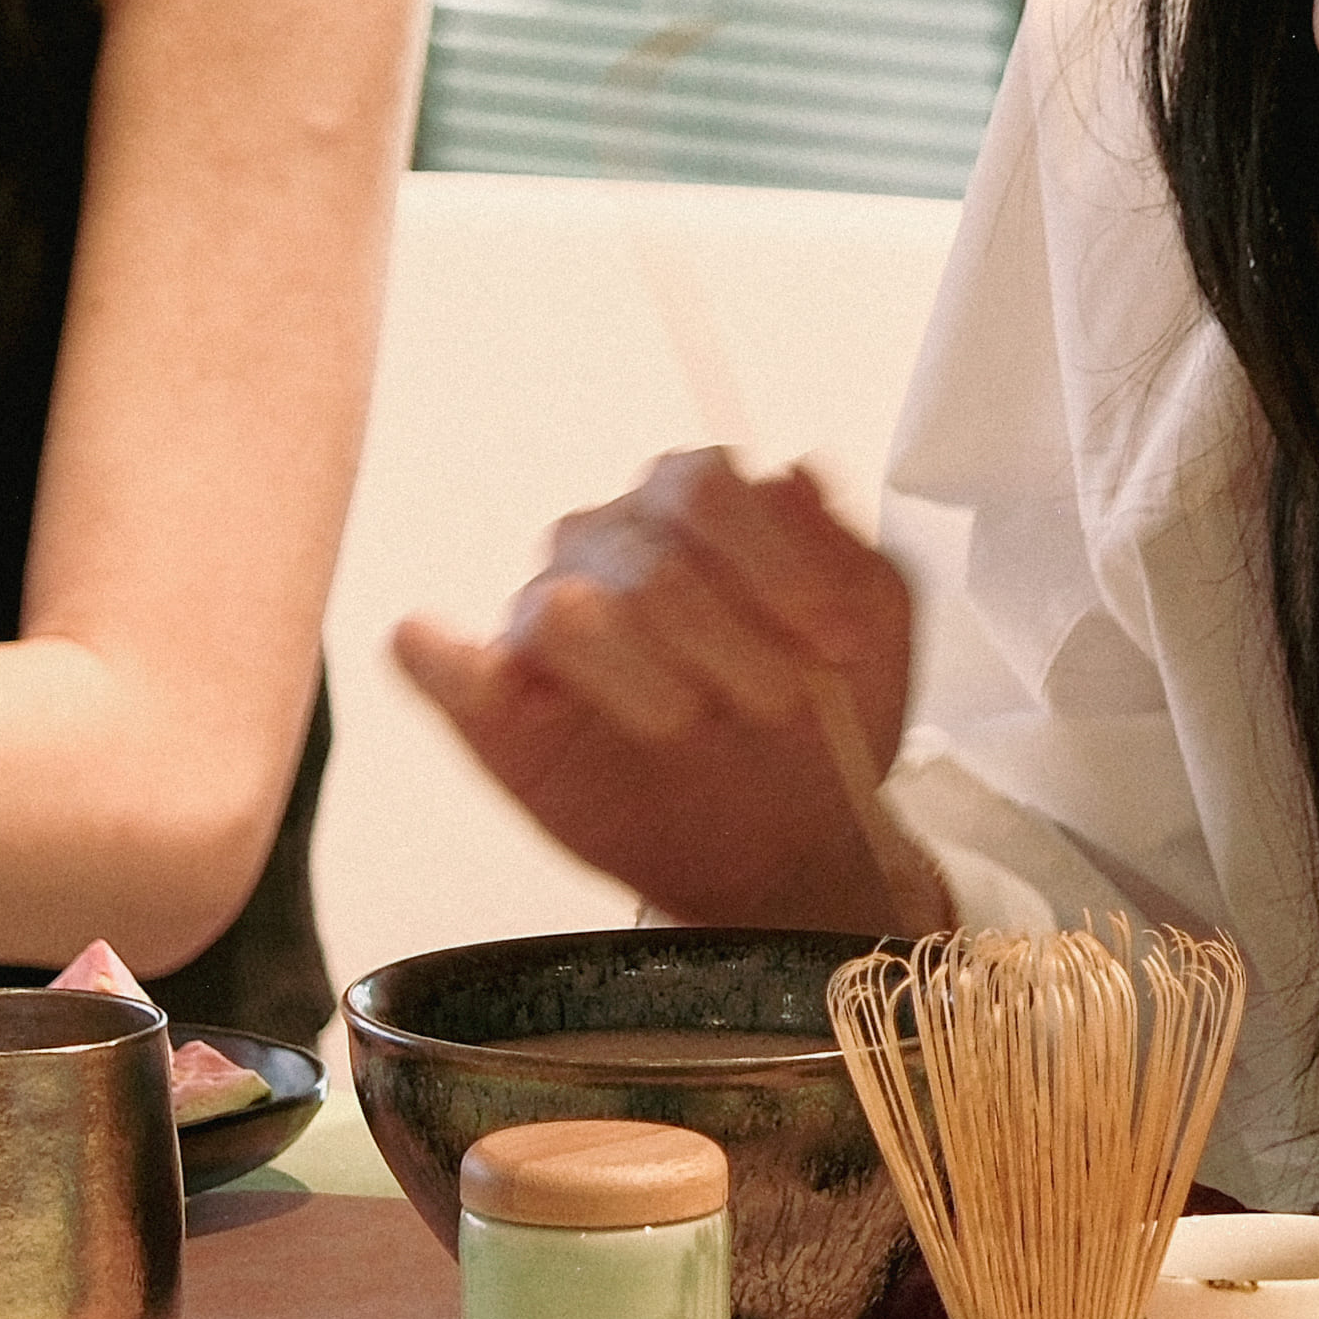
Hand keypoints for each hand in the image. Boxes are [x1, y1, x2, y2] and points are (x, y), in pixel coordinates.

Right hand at [390, 451, 942, 933]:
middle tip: (780, 706)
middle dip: (728, 639)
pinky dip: (441, 659)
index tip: (832, 642)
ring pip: (566, 606)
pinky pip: (440, 661)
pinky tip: (466, 671)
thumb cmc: (819, 729)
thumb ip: (849, 556)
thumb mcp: (877, 640)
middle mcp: (614, 541)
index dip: (777, 564)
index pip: (709, 487)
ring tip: (691, 723)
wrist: (788, 842)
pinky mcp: (496, 700)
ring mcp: (548, 615)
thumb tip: (796, 475)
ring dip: (641, 674)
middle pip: (650, 556)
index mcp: (697, 506)